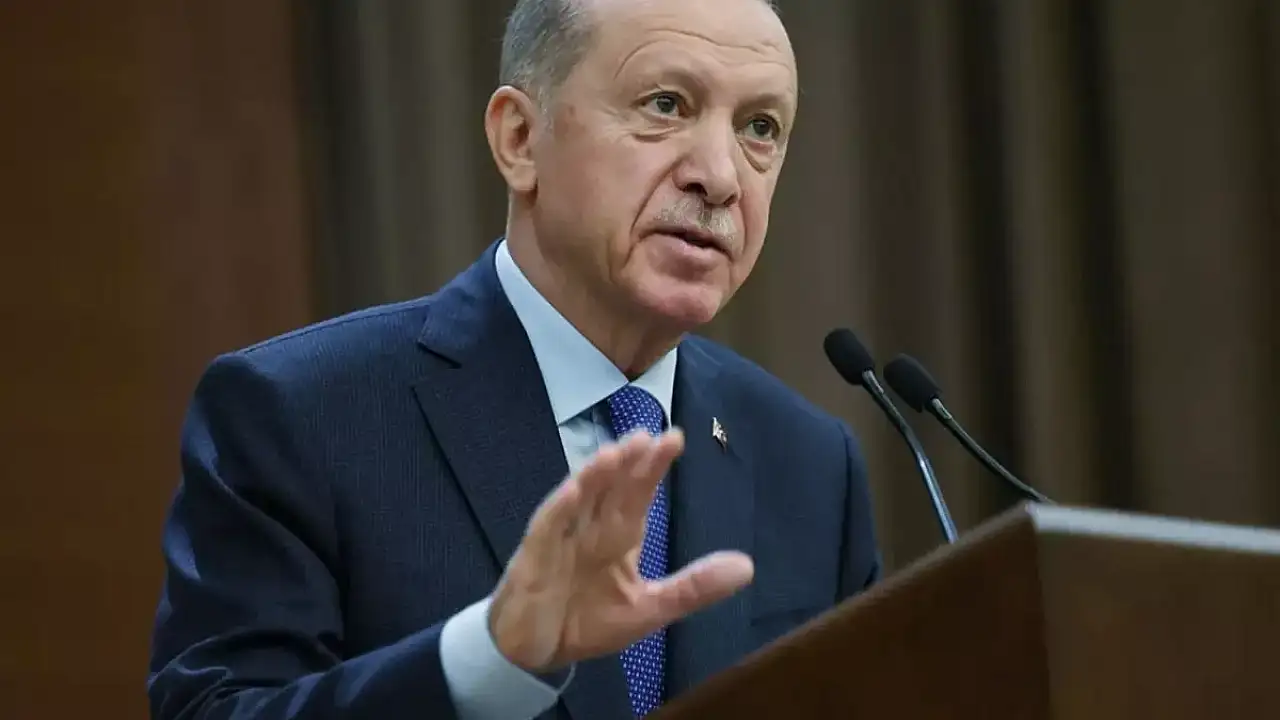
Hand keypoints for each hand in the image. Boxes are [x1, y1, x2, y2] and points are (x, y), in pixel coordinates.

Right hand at [488, 428, 753, 672]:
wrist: (532, 653)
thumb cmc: (585, 622)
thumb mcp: (649, 609)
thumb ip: (693, 587)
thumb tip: (747, 566)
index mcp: (617, 536)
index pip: (638, 494)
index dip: (653, 467)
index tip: (675, 438)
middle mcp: (589, 529)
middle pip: (610, 489)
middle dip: (627, 462)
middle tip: (646, 436)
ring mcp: (559, 540)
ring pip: (578, 500)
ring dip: (593, 477)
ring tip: (613, 454)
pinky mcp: (533, 560)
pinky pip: (545, 530)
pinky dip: (558, 510)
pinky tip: (571, 491)